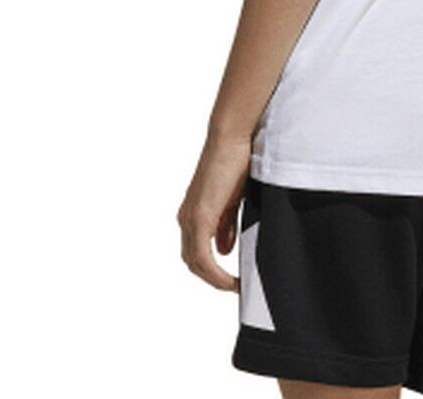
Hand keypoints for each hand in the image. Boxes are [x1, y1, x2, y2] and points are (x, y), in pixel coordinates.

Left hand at [177, 133, 252, 290]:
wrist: (233, 138)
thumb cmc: (235, 161)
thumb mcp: (233, 200)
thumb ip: (226, 225)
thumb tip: (224, 249)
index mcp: (194, 213)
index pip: (196, 252)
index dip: (212, 270)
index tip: (232, 278)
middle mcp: (187, 218)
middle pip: (193, 262)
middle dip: (213, 279)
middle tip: (235, 285)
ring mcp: (191, 218)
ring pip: (195, 263)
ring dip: (215, 279)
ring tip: (235, 286)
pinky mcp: (200, 216)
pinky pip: (203, 257)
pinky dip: (215, 274)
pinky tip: (230, 280)